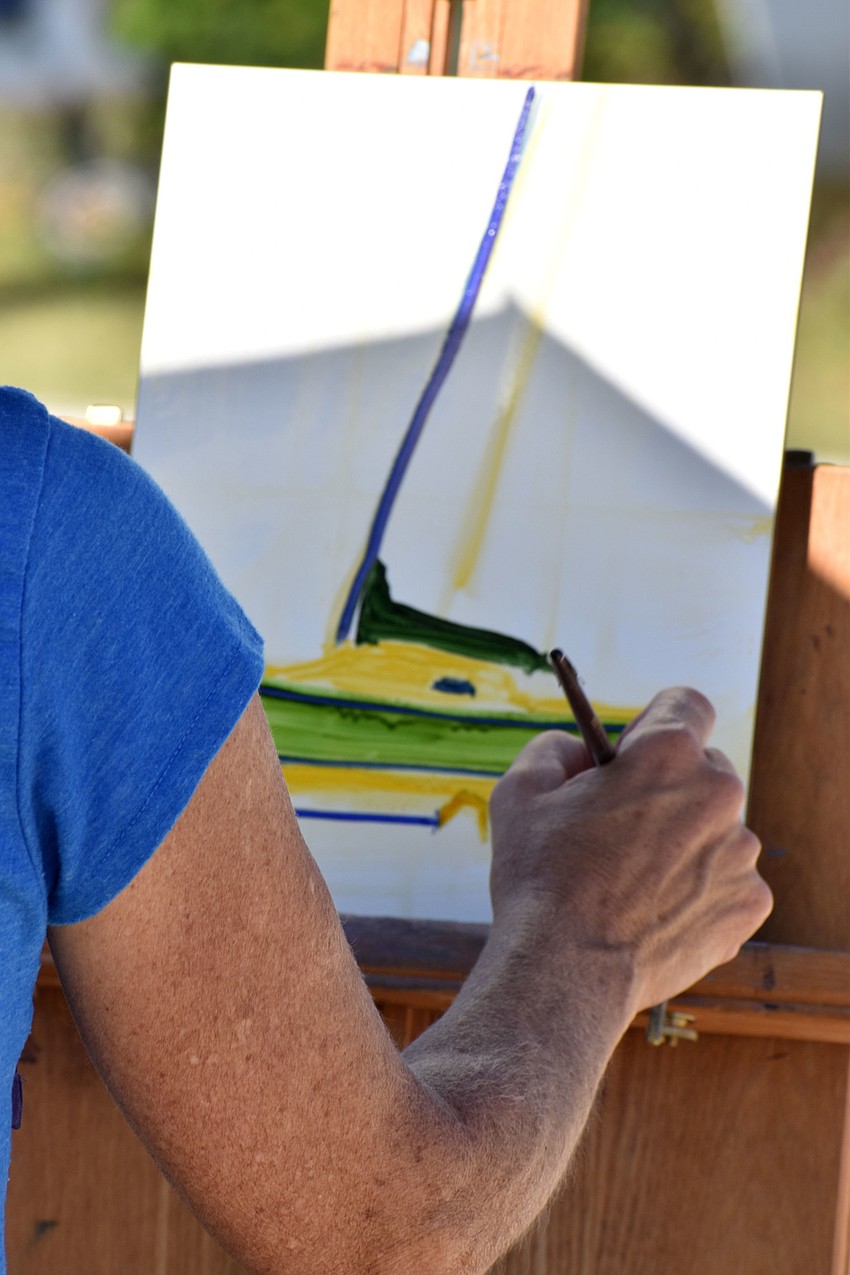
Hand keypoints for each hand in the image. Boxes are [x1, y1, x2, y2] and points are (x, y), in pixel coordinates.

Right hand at [488, 688, 772, 1012]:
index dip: (653, 723)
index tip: (631, 753)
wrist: (565, 973)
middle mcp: (718, 793)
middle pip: (703, 769)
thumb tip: (578, 750)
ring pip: (715, 829)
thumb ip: (553, 748)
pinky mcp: (748, 905)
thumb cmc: (538, 878)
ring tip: (633, 882)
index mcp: (668, 754)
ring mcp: (740, 853)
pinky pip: (726, 881)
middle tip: (621, 827)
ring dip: (683, 842)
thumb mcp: (519, 791)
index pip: (685, 703)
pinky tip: (653, 913)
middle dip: (668, 787)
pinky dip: (697, 891)